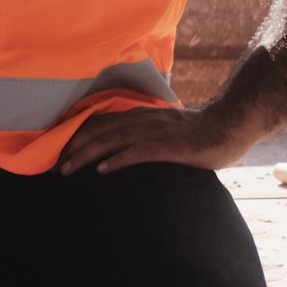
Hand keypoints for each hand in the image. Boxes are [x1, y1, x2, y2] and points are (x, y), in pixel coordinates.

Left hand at [57, 104, 259, 175]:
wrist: (229, 125)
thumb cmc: (199, 131)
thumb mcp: (166, 128)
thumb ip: (146, 133)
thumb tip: (126, 146)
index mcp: (139, 115)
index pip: (100, 122)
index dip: (77, 133)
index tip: (58, 147)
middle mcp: (142, 119)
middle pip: (99, 130)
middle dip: (74, 146)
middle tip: (56, 163)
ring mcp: (155, 131)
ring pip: (112, 140)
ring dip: (87, 154)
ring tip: (68, 168)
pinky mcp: (169, 145)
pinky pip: (138, 152)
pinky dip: (118, 160)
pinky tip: (103, 170)